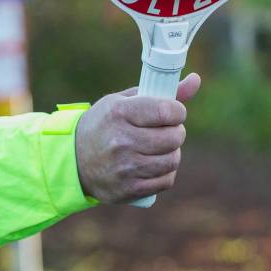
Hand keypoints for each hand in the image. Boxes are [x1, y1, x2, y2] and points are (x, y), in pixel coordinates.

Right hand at [74, 73, 200, 204]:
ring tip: (160, 148)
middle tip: (167, 131)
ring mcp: (125, 167)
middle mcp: (121, 141)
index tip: (173, 113)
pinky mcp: (128, 189)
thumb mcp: (124, 102)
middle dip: (176, 132)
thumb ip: (160, 92)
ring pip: (172, 160)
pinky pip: (166, 181)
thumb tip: (196, 80)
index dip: (177, 112)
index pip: (167, 111)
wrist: (73, 160)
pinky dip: (165, 173)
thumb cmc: (104, 125)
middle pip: (174, 137)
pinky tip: (154, 165)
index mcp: (119, 113)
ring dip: (172, 153)